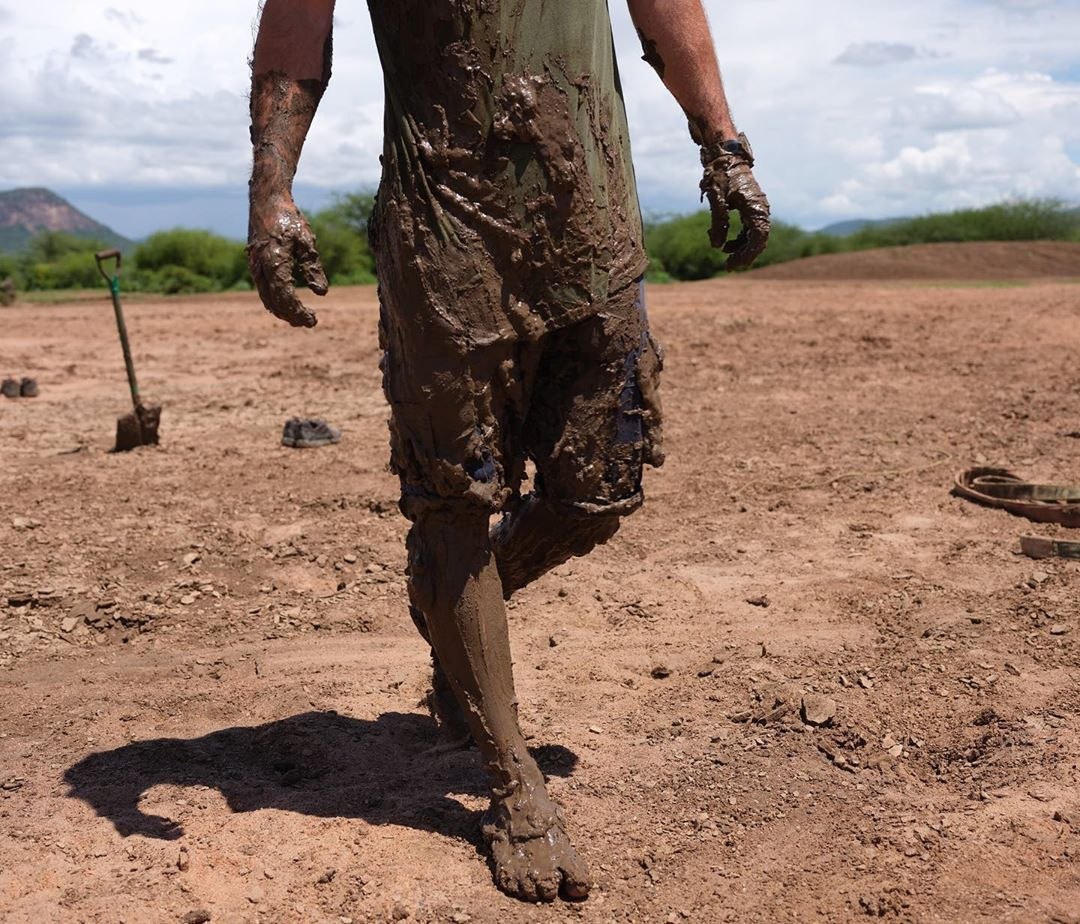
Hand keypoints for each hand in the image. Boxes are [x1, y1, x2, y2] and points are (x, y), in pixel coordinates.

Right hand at [247, 192, 327, 327]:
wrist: (266, 199)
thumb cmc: (288, 218)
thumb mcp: (306, 242)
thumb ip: (313, 268)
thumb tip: (322, 293)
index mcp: (273, 262)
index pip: (286, 297)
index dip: (299, 312)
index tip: (313, 320)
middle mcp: (259, 267)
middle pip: (274, 302)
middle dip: (291, 315)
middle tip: (310, 322)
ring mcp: (254, 265)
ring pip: (266, 297)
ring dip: (282, 310)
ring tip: (299, 317)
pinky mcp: (253, 262)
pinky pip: (262, 288)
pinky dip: (274, 300)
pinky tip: (287, 302)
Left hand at [699, 133, 770, 270]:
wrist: (725, 154)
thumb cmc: (721, 174)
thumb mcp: (717, 199)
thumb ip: (718, 223)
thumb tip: (717, 247)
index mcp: (755, 207)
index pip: (758, 239)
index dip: (747, 255)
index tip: (732, 265)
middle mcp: (760, 208)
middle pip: (758, 240)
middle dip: (744, 255)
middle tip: (728, 266)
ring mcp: (756, 207)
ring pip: (753, 235)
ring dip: (741, 247)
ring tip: (726, 257)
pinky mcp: (750, 206)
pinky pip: (749, 228)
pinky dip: (739, 238)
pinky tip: (725, 244)